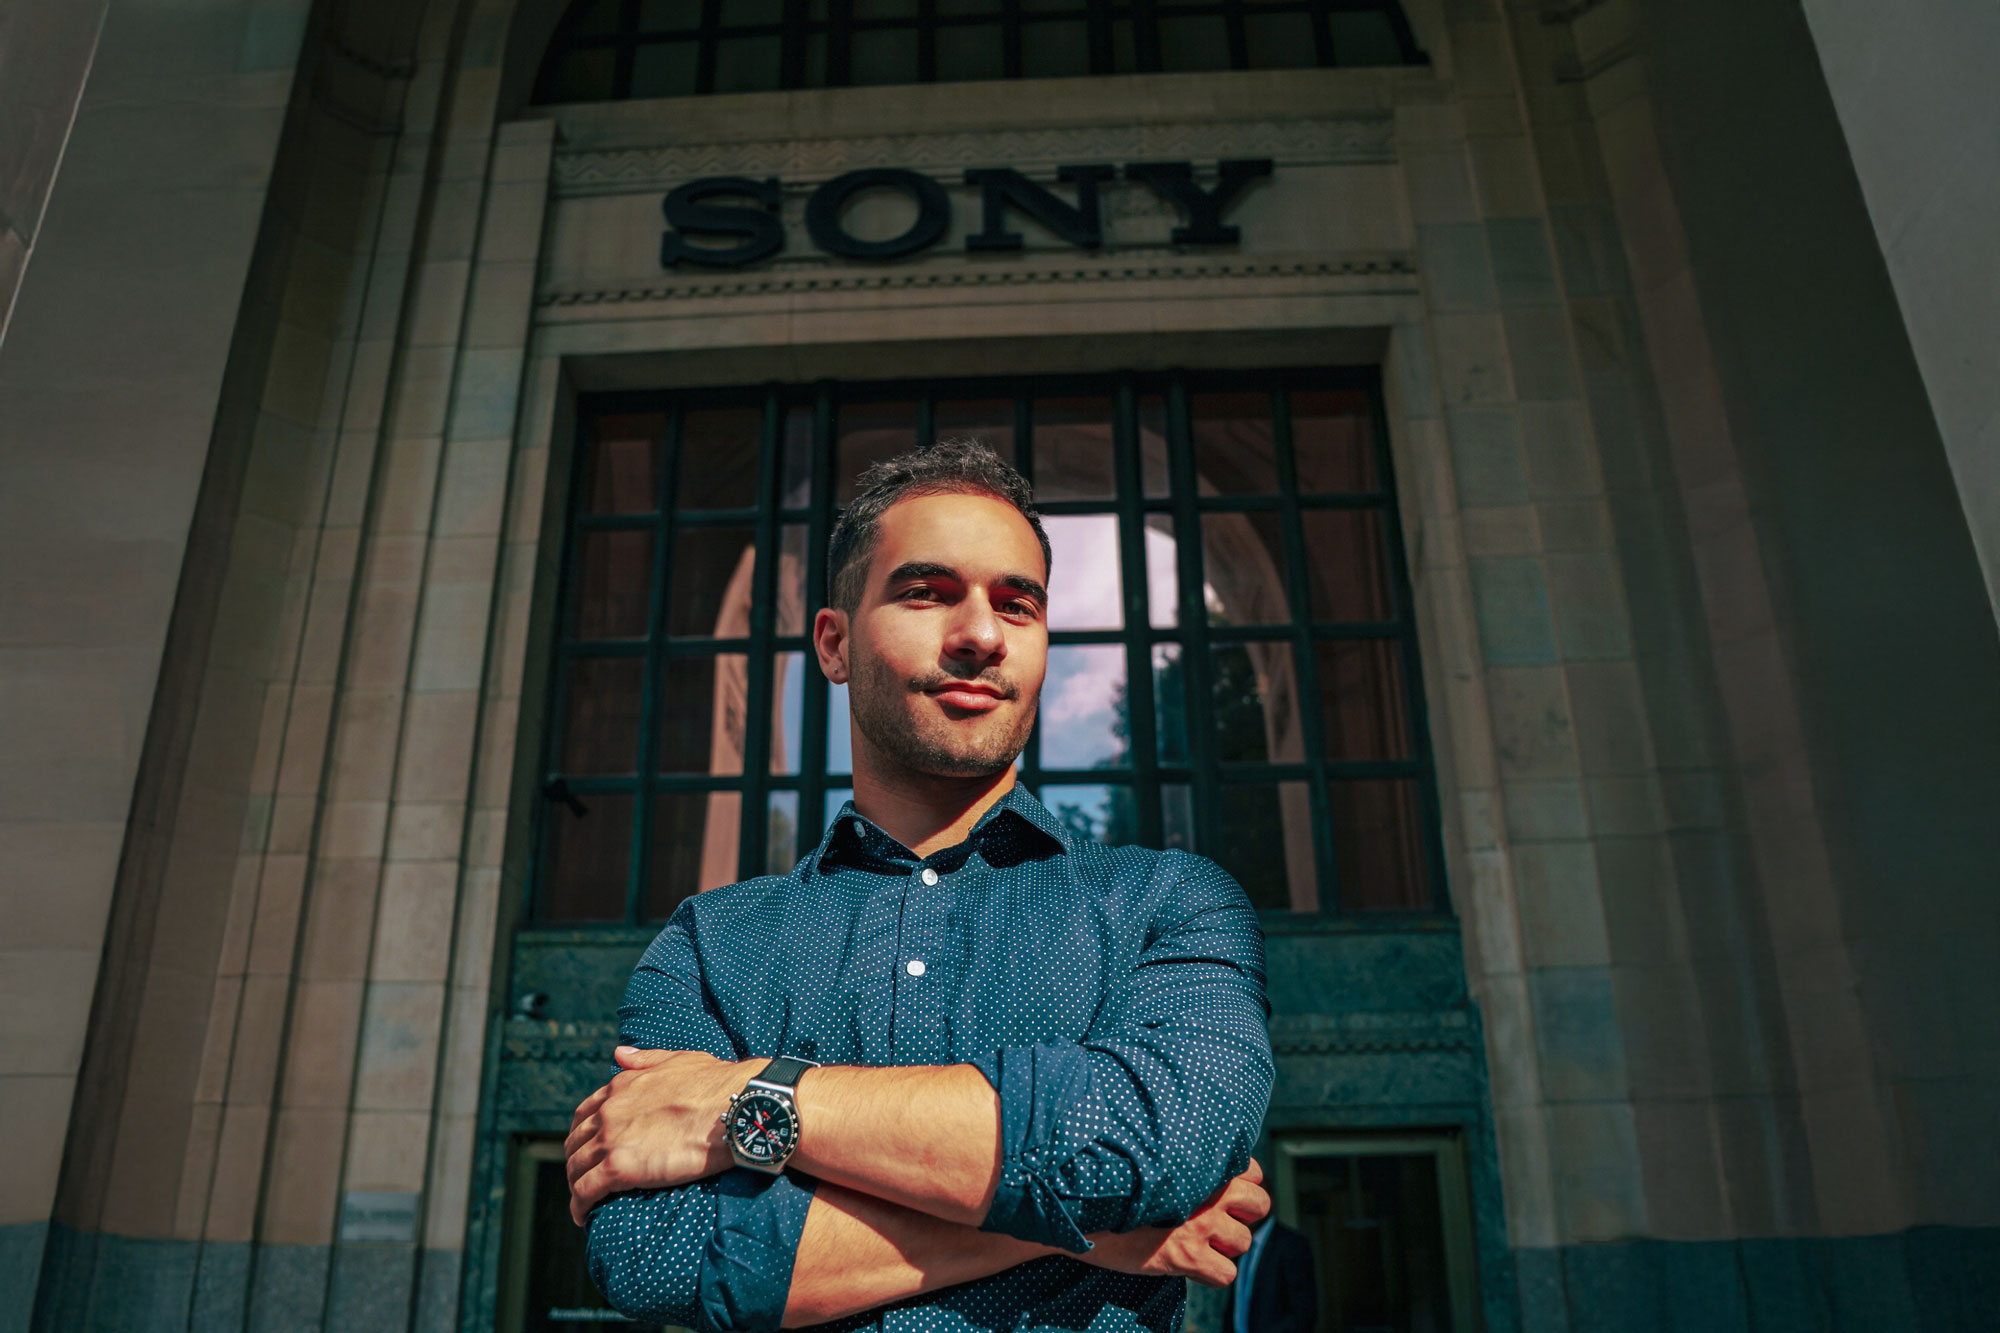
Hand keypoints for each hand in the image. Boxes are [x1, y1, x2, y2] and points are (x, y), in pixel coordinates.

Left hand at [565, 1047, 755, 1224]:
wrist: (730, 1107)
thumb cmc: (714, 1084)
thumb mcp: (677, 1060)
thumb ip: (644, 1059)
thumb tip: (619, 1053)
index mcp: (620, 1087)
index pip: (585, 1114)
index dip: (582, 1133)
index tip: (588, 1148)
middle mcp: (609, 1112)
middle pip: (576, 1143)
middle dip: (577, 1161)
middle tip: (586, 1179)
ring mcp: (611, 1140)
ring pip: (576, 1169)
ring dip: (576, 1186)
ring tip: (585, 1202)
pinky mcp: (619, 1168)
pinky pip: (585, 1192)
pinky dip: (579, 1206)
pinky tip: (583, 1217)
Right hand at [1078, 1159, 1269, 1286]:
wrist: (1081, 1212)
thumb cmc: (1114, 1185)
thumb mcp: (1153, 1163)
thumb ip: (1186, 1165)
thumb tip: (1209, 1171)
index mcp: (1199, 1164)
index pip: (1252, 1171)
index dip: (1242, 1185)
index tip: (1222, 1193)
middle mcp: (1206, 1191)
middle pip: (1260, 1203)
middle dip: (1245, 1215)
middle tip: (1220, 1221)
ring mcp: (1199, 1225)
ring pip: (1244, 1242)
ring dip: (1224, 1247)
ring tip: (1197, 1243)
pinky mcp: (1186, 1256)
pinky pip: (1226, 1274)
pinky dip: (1211, 1274)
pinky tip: (1190, 1265)